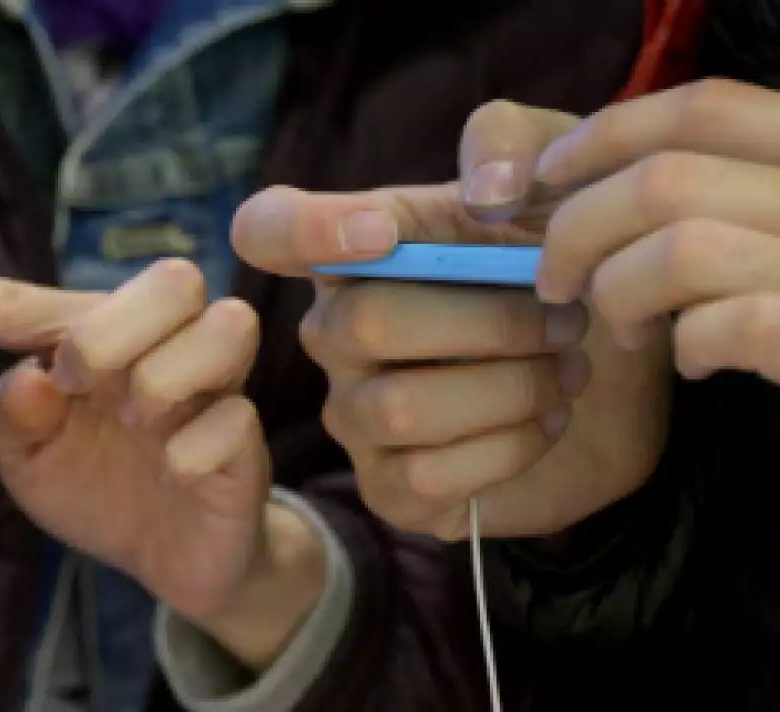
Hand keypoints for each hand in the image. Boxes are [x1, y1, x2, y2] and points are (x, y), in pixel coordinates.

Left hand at [0, 259, 324, 668]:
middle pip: (176, 277)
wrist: (170, 557)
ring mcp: (214, 391)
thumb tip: (25, 378)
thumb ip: (15, 418)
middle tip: (78, 380)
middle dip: (116, 324)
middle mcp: (167, 347)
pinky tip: (172, 470)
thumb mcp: (33, 460)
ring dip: (168, 370)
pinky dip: (196, 445)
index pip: (42, 300)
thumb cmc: (96, 488)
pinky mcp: (245, 445)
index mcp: (104, 340)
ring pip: (229, 324)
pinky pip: (238, 418)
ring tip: (134, 418)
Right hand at [230, 104, 671, 538]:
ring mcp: (356, 415)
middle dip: (489, 322)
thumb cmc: (565, 270)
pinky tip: (550, 420)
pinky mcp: (394, 489)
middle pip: (363, 323)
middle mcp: (335, 333)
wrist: (623, 374)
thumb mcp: (556, 181)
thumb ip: (514, 144)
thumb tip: (484, 195)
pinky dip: (510, 446)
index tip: (383, 233)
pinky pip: (425, 475)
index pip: (267, 229)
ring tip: (569, 370)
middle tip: (567, 319)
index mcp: (355, 249)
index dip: (300, 230)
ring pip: (397, 408)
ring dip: (510, 387)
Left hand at [512, 79, 779, 382]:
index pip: (704, 106)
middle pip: (667, 182)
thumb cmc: (732, 296)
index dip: (608, 135)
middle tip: (556, 283)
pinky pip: (728, 325)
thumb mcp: (684, 213)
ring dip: (621, 294)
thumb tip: (486, 190)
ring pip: (684, 250)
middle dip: (579, 234)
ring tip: (621, 327)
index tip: (546, 176)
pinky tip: (691, 360)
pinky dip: (688, 346)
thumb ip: (588, 166)